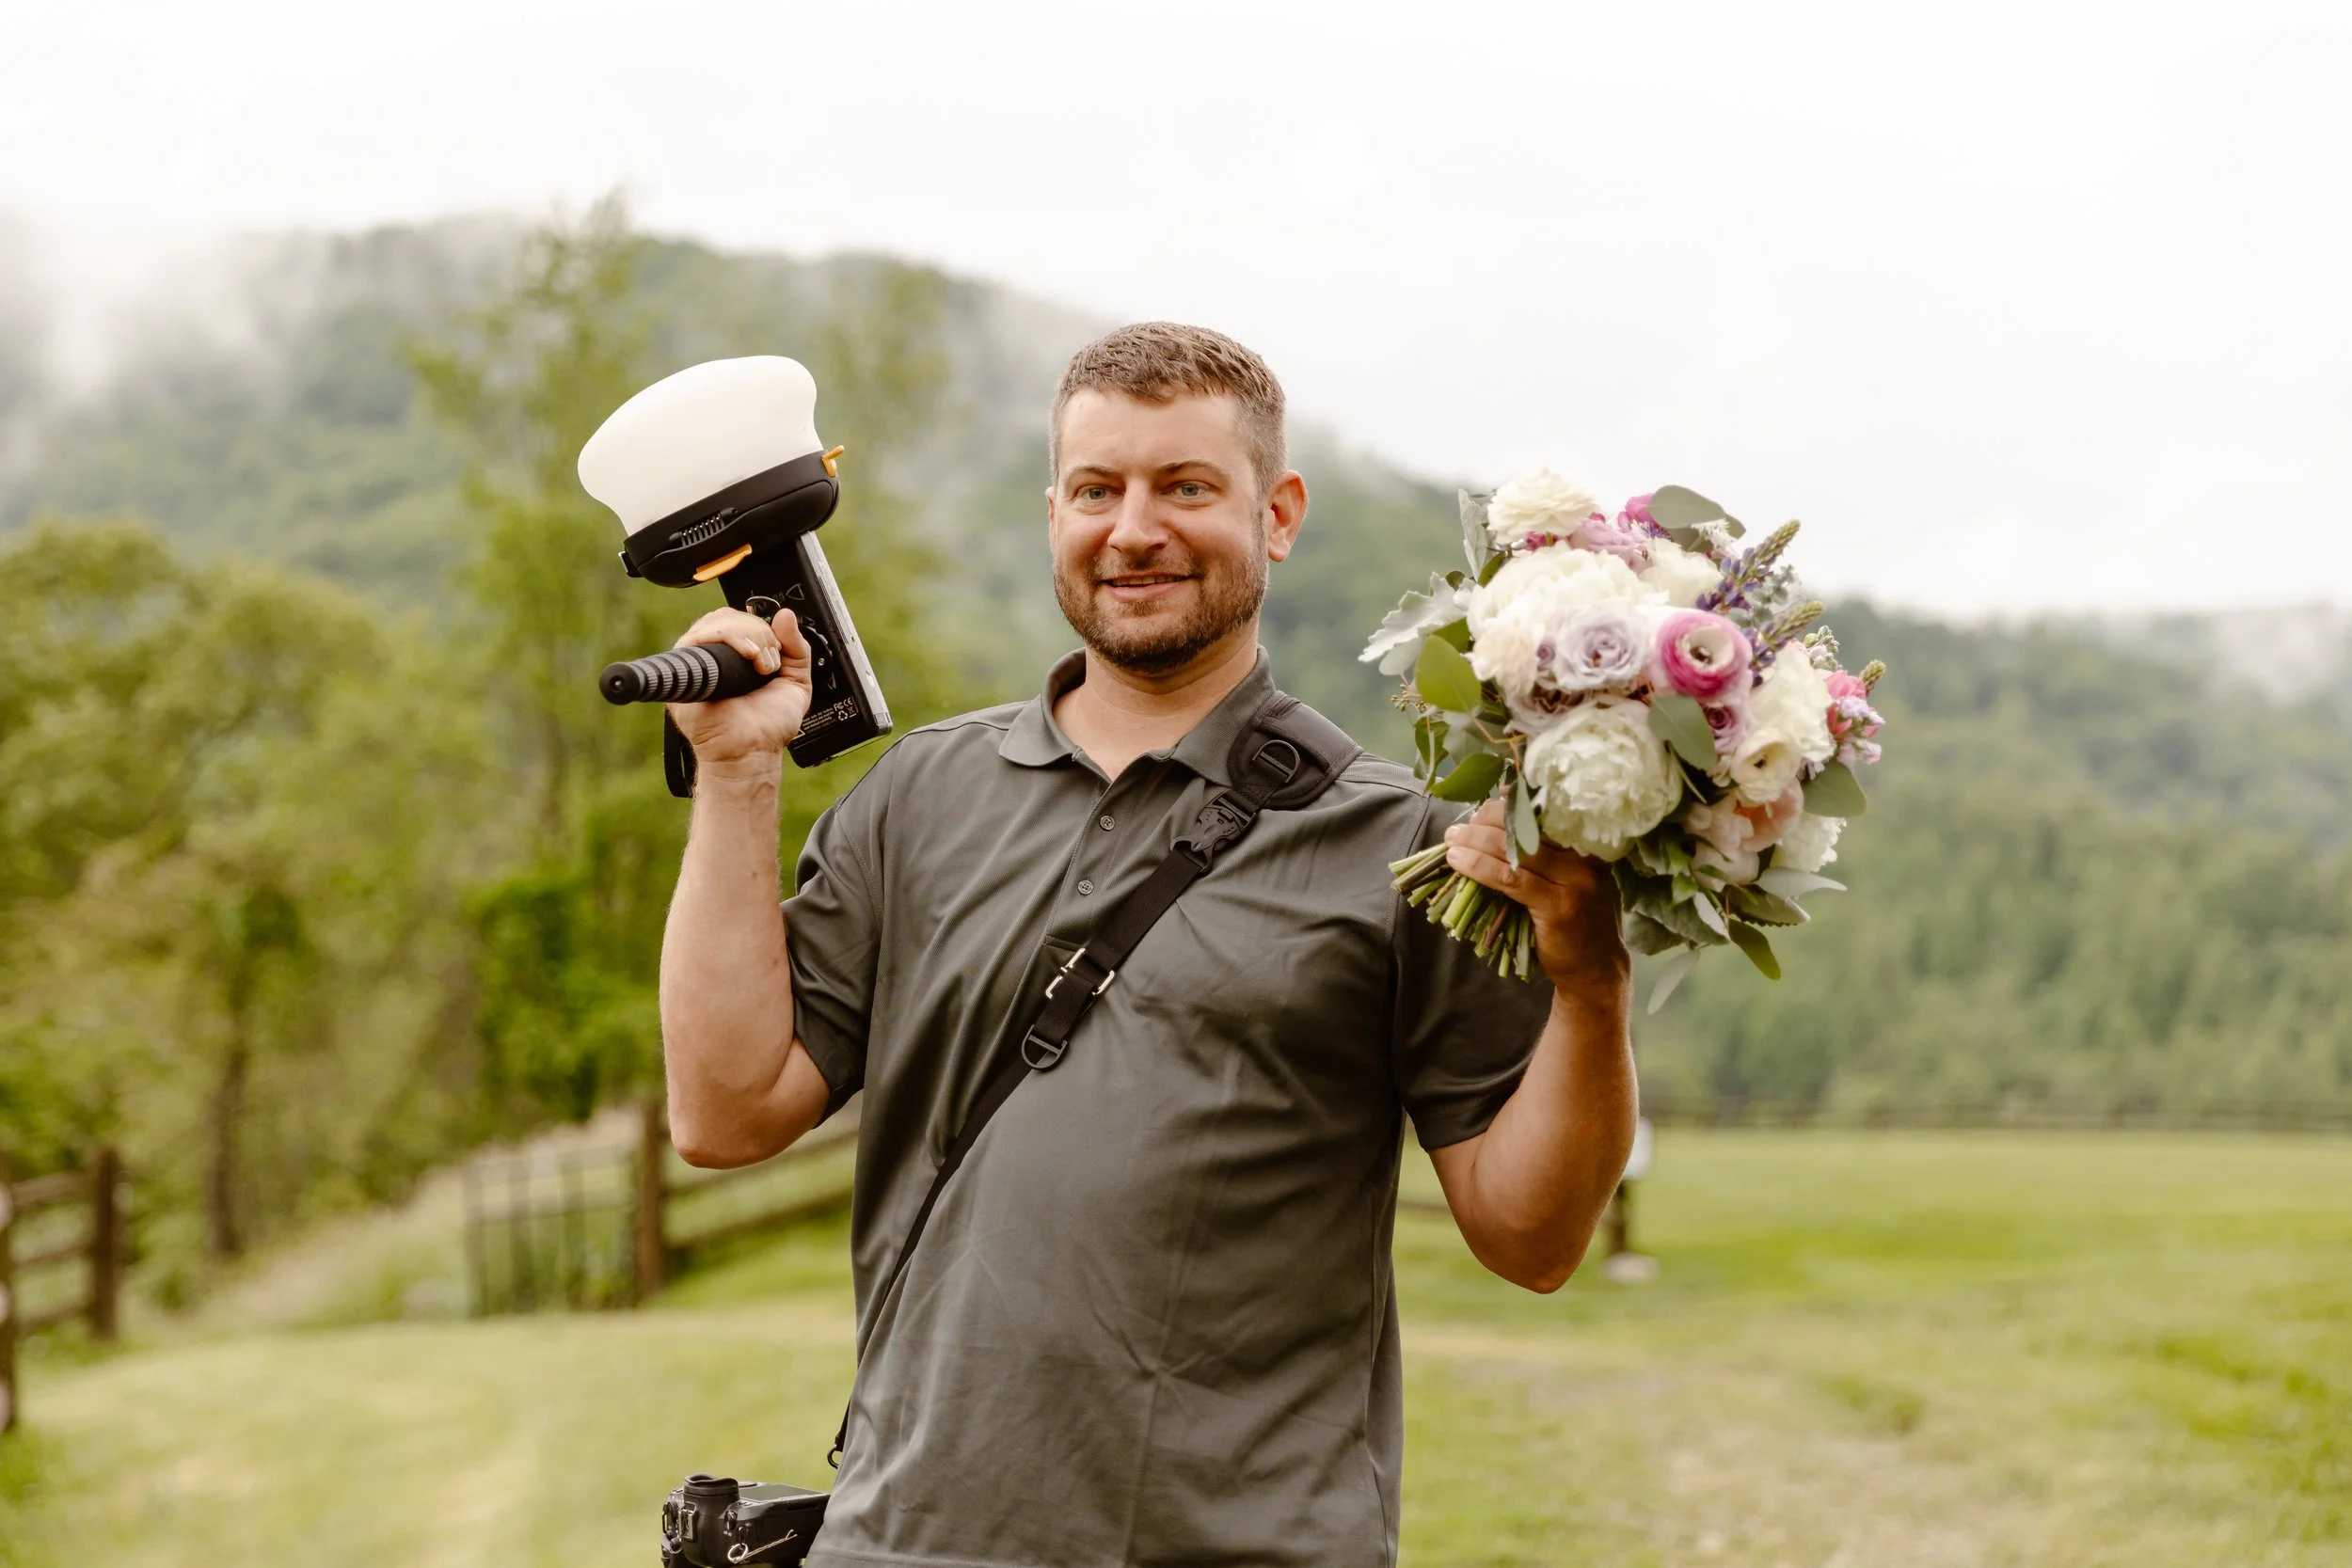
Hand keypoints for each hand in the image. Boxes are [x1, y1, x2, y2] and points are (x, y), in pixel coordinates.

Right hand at [665, 607, 813, 778]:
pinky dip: (729, 638)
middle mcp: (715, 656)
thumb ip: (796, 646)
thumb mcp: (796, 680)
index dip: (762, 626)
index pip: (741, 619)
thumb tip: (786, 614)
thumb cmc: (768, 725)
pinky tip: (748, 657)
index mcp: (737, 656)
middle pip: (730, 616)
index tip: (778, 648)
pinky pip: (698, 637)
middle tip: (771, 663)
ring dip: (749, 636)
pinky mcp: (685, 670)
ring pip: (717, 622)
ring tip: (762, 666)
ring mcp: (699, 661)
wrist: (754, 751)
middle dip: (760, 632)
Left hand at [1443, 799, 1629, 991]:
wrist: (1597, 971)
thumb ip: (1551, 858)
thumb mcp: (1575, 882)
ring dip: (1476, 841)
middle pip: (1527, 826)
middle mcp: (1585, 859)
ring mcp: (1574, 882)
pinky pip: (1510, 879)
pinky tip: (1459, 862)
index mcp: (1589, 847)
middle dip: (1487, 821)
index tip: (1486, 804)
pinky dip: (1480, 866)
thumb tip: (1501, 830)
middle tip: (1461, 826)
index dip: (1512, 804)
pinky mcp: (1556, 907)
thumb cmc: (1579, 925)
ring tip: (1452, 841)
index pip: (1545, 814)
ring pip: (1515, 850)